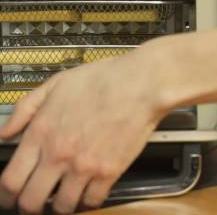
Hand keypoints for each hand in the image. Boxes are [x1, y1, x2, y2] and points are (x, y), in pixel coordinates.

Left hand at [0, 47, 167, 213]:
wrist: (139, 85)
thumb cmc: (101, 80)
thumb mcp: (56, 83)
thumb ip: (25, 108)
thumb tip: (6, 133)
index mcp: (42, 133)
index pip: (10, 180)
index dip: (6, 195)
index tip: (10, 197)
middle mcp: (58, 155)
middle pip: (31, 202)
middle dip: (29, 207)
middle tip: (36, 202)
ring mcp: (84, 167)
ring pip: (63, 207)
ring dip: (62, 205)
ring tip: (65, 196)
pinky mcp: (109, 172)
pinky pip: (93, 201)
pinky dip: (89, 200)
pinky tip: (90, 190)